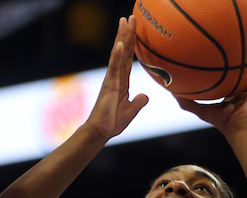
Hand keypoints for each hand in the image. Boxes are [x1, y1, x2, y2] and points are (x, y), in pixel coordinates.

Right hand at [83, 17, 148, 140]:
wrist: (101, 132)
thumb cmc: (112, 122)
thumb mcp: (131, 111)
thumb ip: (138, 102)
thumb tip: (146, 96)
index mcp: (122, 80)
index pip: (128, 57)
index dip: (132, 43)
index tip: (135, 28)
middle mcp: (116, 76)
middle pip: (123, 50)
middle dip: (127, 33)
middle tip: (131, 16)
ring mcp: (112, 79)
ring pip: (118, 54)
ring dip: (122, 37)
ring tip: (125, 21)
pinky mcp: (109, 85)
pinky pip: (113, 68)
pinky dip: (116, 56)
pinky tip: (119, 45)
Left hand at [176, 56, 246, 135]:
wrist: (238, 126)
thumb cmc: (222, 121)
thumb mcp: (201, 110)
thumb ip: (187, 102)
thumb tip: (172, 93)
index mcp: (231, 94)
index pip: (229, 78)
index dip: (227, 69)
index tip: (222, 57)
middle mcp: (243, 89)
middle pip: (244, 71)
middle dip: (243, 59)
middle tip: (240, 44)